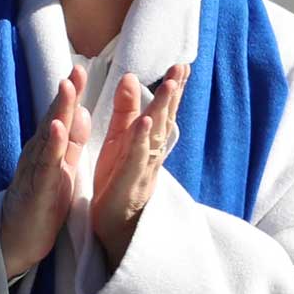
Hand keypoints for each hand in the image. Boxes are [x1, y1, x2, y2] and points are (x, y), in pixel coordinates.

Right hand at [0, 66, 91, 276]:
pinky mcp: (37, 189)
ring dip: (58, 111)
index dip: (72, 95)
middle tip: (77, 69)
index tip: (81, 70)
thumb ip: (68, 143)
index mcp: (49, 152)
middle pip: (53, 119)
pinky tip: (56, 127)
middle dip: (66, 94)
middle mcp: (39, 155)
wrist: (16, 240)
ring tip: (67, 87)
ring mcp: (35, 171)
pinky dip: (51, 144)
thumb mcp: (60, 170)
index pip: (61, 118)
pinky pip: (45, 164)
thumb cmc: (40, 206)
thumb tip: (78, 113)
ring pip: (48, 136)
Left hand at [91, 64, 186, 271]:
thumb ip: (124, 112)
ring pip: (155, 137)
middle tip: (182, 68)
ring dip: (162, 111)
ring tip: (169, 86)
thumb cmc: (115, 182)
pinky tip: (143, 122)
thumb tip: (129, 77)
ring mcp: (143, 170)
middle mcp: (149, 155)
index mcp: (144, 143)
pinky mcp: (128, 185)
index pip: (161, 112)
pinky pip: (135, 160)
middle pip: (164, 121)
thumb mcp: (118, 142)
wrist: (112, 228)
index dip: (171, 90)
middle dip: (173, 94)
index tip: (180, 65)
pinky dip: (140, 141)